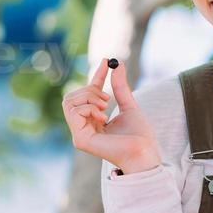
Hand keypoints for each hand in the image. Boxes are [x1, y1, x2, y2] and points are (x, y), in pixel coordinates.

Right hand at [62, 59, 162, 173]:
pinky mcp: (79, 139)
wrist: (143, 152)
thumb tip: (118, 65)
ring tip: (106, 107)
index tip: (107, 61)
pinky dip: (89, 108)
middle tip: (107, 98)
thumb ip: (120, 88)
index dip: (96, 76)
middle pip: (72, 96)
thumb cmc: (139, 135)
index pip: (88, 95)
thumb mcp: (129, 105)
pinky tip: (103, 116)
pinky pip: (74, 112)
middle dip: (89, 89)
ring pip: (69, 102)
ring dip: (89, 98)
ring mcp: (79, 133)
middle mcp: (83, 127)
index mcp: (94, 120)